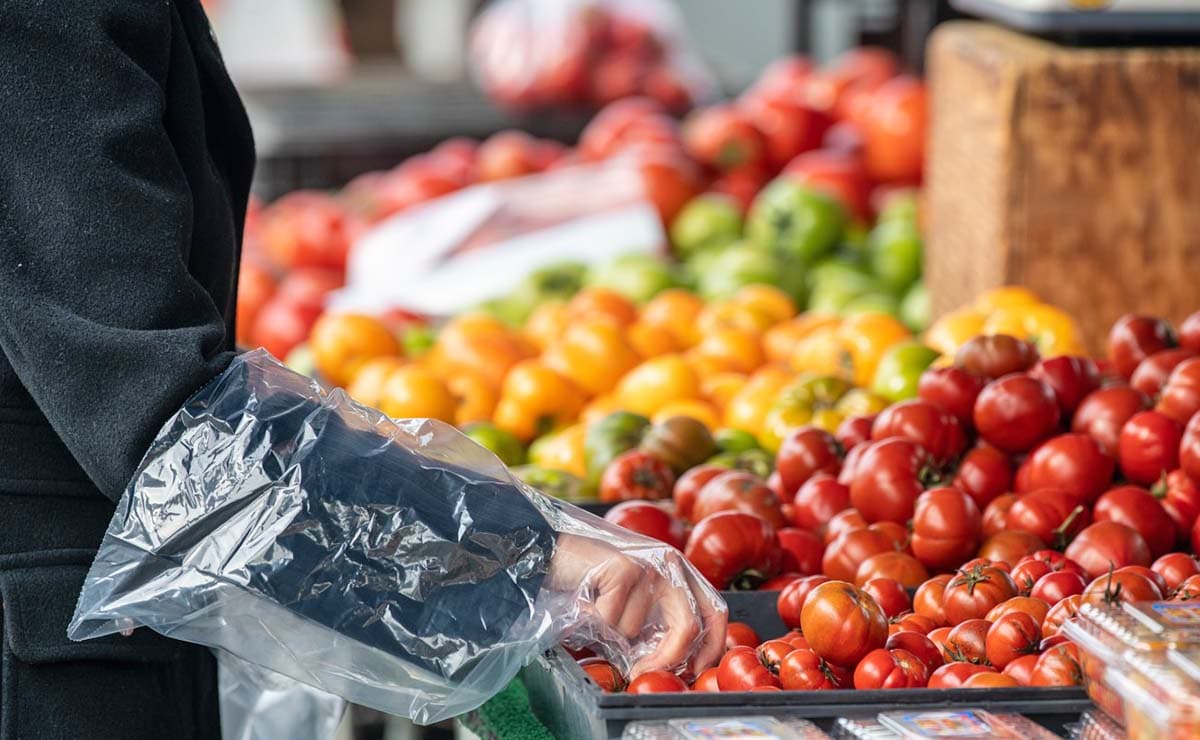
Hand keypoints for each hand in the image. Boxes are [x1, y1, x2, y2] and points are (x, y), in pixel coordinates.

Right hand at [546, 533, 725, 677]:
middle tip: (641, 672)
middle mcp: (672, 564)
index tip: (691, 673)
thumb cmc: (593, 583)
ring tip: (595, 613)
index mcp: (681, 572)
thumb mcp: (634, 603)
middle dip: (667, 659)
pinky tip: (584, 600)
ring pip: (637, 630)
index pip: (715, 612)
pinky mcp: (622, 568)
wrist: (550, 550)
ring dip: (610, 636)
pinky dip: (591, 622)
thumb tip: (673, 668)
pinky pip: (609, 621)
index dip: (710, 648)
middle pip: (688, 626)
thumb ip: (656, 625)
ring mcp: (648, 565)